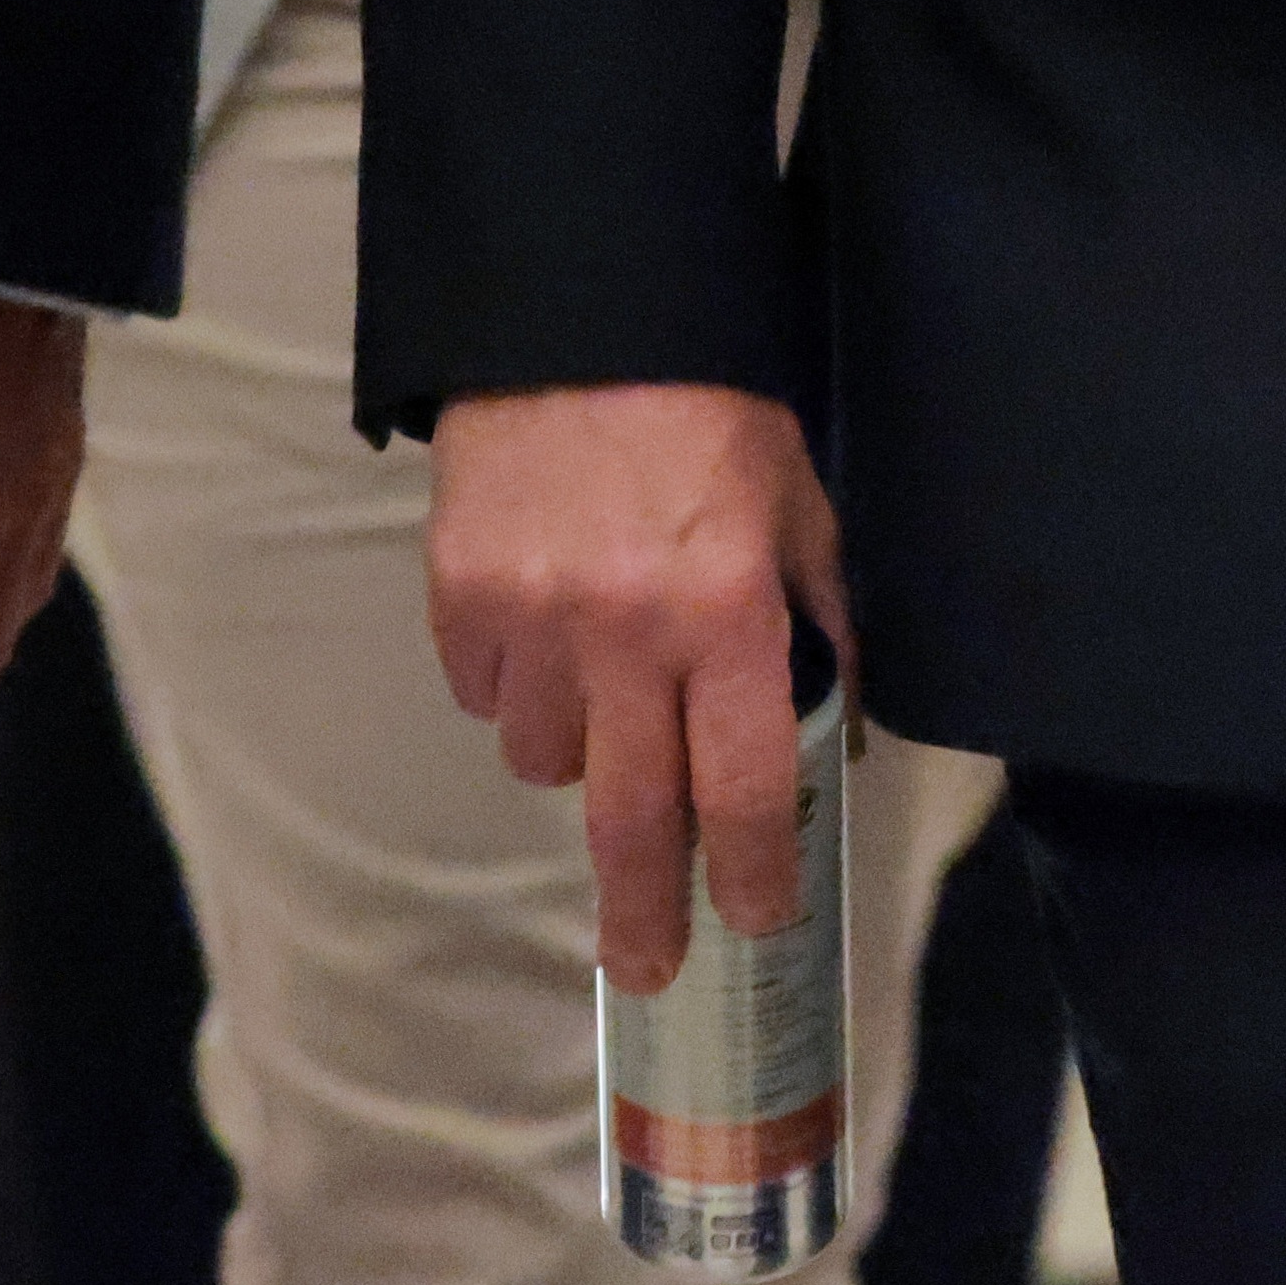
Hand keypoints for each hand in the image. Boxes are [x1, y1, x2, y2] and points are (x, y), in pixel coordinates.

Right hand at [425, 384, 848, 992]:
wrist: (580, 317)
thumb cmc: (713, 413)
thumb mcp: (800, 509)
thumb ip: (817, 625)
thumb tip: (827, 739)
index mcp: (730, 612)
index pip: (746, 787)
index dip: (754, 872)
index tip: (756, 922)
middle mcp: (628, 633)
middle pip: (634, 822)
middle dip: (645, 913)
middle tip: (649, 967)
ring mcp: (532, 622)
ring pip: (546, 760)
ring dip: (579, 748)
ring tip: (603, 671)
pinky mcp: (459, 600)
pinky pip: (485, 697)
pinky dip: (515, 686)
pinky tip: (543, 619)